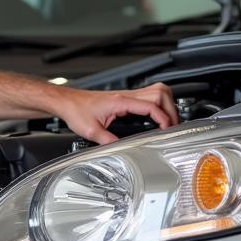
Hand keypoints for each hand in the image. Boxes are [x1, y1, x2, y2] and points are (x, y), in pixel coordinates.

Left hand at [56, 83, 178, 144]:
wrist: (67, 102)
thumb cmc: (76, 110)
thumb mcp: (91, 131)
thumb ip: (108, 141)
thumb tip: (122, 149)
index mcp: (121, 101)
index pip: (151, 105)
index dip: (163, 117)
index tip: (167, 129)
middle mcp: (126, 95)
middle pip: (161, 93)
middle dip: (171, 109)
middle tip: (173, 125)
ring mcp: (127, 95)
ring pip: (157, 90)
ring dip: (167, 104)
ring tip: (169, 120)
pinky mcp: (125, 98)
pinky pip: (149, 96)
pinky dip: (158, 105)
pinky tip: (156, 116)